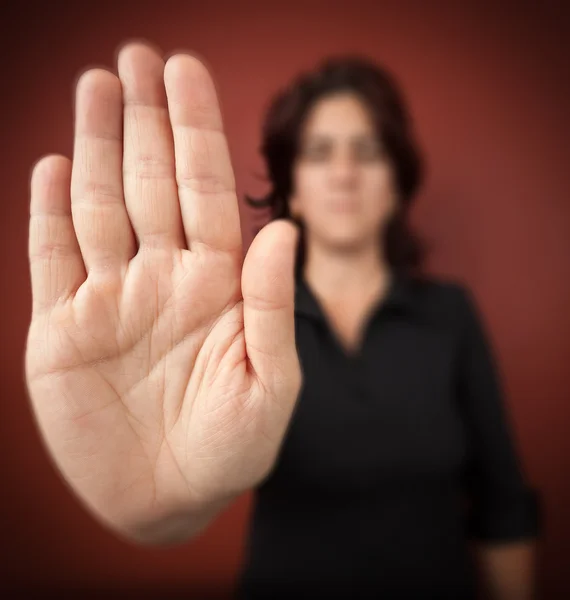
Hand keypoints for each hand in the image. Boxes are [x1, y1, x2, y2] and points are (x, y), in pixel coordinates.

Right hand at [24, 42, 301, 541]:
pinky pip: (54, 257)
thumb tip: (282, 228)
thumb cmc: (232, 448)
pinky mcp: (64, 330)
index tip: (185, 72)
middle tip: (136, 55)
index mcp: (218, 285)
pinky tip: (57, 164)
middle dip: (146, 119)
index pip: (207, 191)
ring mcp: (111, 299)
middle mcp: (164, 279)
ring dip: (98, 145)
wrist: (170, 498)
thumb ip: (273, 306)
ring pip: (101, 205)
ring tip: (97, 85)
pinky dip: (51, 211)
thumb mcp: (269, 383)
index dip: (196, 130)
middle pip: (153, 183)